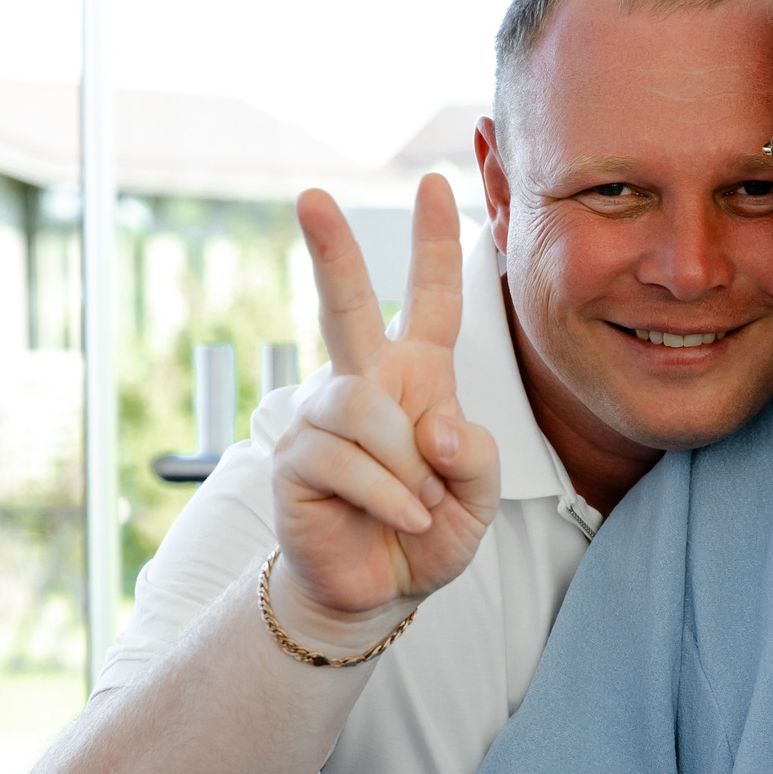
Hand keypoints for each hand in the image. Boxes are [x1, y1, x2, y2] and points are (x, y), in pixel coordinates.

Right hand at [271, 176, 500, 645]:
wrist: (378, 589)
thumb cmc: (428, 529)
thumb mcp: (479, 495)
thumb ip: (477, 455)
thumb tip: (432, 426)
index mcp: (416, 375)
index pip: (430, 300)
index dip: (434, 244)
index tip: (436, 184)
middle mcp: (363, 383)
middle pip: (347, 307)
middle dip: (331, 251)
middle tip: (311, 196)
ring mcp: (321, 418)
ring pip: (367, 412)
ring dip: (408, 467)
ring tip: (420, 505)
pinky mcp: (294, 458)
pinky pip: (349, 461)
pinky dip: (390, 495)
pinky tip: (403, 518)